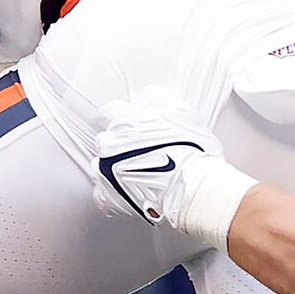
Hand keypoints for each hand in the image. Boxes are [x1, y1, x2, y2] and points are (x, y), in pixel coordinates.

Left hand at [93, 99, 253, 246]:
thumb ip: (157, 99)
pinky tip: (131, 190)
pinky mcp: (108, 196)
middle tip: (143, 150)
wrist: (193, 188)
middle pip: (106, 138)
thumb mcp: (180, 111)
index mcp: (123, 121)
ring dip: (115, 166)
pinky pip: (102, 192)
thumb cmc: (191, 152)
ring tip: (141, 171)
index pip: (109, 111)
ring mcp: (105, 171)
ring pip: (101, 164)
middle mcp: (109, 144)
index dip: (123, 117)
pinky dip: (114, 192)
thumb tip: (147, 97)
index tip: (132, 124)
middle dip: (120, 143)